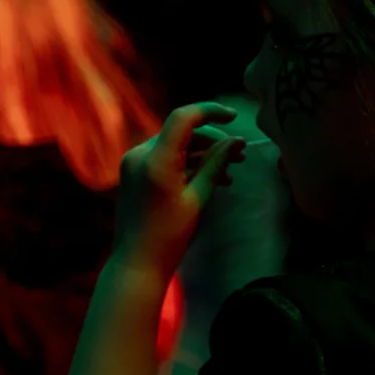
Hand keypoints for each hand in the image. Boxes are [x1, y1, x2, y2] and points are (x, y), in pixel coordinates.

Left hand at [113, 102, 248, 277]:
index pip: (183, 118)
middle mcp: (140, 154)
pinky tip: (210, 178)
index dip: (211, 111)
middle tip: (240, 154)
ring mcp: (134, 163)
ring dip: (202, 153)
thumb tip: (236, 142)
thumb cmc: (170, 235)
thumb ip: (216, 165)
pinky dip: (186, 163)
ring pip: (174, 145)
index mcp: (155, 160)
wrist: (137, 263)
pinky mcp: (134, 173)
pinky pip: (164, 158)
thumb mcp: (198, 198)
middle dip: (212, 140)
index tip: (234, 118)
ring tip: (231, 171)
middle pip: (181, 132)